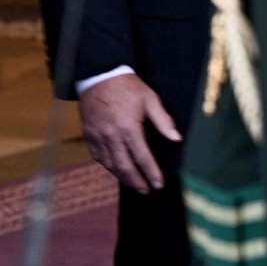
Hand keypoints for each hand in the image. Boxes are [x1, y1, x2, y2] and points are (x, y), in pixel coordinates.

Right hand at [78, 73, 180, 192]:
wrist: (98, 75)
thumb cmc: (127, 87)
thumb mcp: (149, 99)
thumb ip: (163, 120)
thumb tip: (177, 138)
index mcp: (129, 128)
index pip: (142, 158)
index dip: (151, 173)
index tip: (159, 184)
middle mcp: (112, 136)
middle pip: (124, 167)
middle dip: (137, 182)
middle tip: (147, 190)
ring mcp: (98, 137)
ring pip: (110, 165)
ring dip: (122, 177)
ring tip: (134, 184)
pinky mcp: (89, 135)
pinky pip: (98, 157)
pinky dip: (108, 166)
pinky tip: (116, 169)